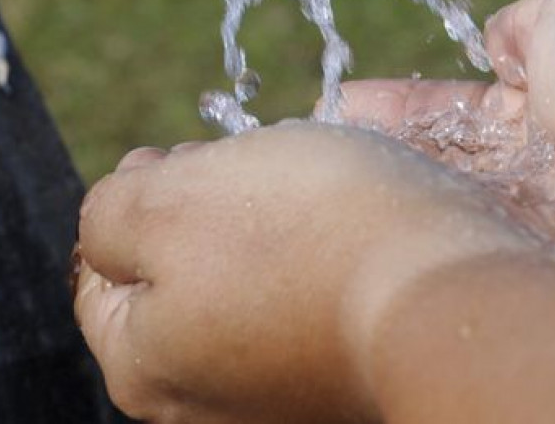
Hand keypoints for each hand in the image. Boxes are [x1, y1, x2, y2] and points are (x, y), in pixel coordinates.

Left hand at [73, 120, 554, 422]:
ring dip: (272, 227)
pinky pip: (316, 303)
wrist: (454, 292)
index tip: (181, 156)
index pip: (99, 271)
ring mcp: (284, 398)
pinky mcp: (348, 379)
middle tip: (251, 165)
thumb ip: (109, 212)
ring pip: (251, 283)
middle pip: (179, 278)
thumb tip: (113, 224)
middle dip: (206, 208)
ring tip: (315, 189)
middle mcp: (207, 405)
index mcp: (144, 368)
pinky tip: (355, 228)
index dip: (136, 194)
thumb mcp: (167, 199)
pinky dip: (327, 259)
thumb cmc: (305, 237)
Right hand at [341, 0, 554, 296]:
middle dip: (389, 143)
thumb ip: (531, 19)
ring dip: (391, 178)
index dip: (416, 98)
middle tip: (321, 137)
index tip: (352, 98)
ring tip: (316, 168)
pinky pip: (464, 231)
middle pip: (458, 150)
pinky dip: (411, 216)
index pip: (481, 92)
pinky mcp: (539, 251)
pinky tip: (350, 205)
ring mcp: (549, 203)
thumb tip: (502, 38)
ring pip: (454, 190)